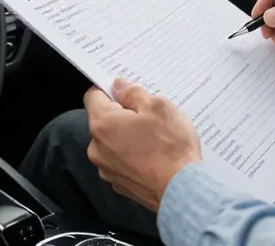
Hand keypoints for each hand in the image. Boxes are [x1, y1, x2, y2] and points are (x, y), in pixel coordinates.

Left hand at [84, 78, 201, 211]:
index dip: (109, 88)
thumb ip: (133, 93)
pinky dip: (133, 153)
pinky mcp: (119, 184)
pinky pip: (121, 160)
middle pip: (103, 120)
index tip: (126, 89)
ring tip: (155, 136)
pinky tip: (153, 153)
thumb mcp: (158, 106)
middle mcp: (97, 148)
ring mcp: (107, 169)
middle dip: (123, 113)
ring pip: (112, 141)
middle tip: (148, 113)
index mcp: (103, 124)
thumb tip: (119, 86)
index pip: (93, 96)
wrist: (181, 189)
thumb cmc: (170, 145)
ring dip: (127, 134)